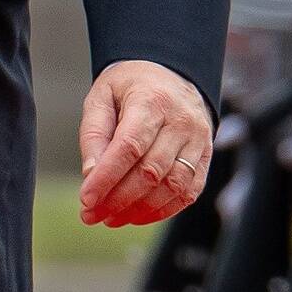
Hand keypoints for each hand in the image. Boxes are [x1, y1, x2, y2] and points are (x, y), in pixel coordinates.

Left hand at [78, 60, 213, 227]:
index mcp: (151, 100)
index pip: (130, 147)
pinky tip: (138, 216)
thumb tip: (91, 175)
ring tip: (111, 218)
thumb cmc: (130, 87)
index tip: (86, 199)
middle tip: (91, 215)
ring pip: (173, 186)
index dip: (107, 178)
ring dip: (140, 210)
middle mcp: (181, 121)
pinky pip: (189, 192)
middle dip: (118, 200)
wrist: (171, 73)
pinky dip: (163, 210)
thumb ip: (94, 135)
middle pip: (151, 171)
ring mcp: (198, 139)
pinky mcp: (205, 155)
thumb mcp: (101, 98)